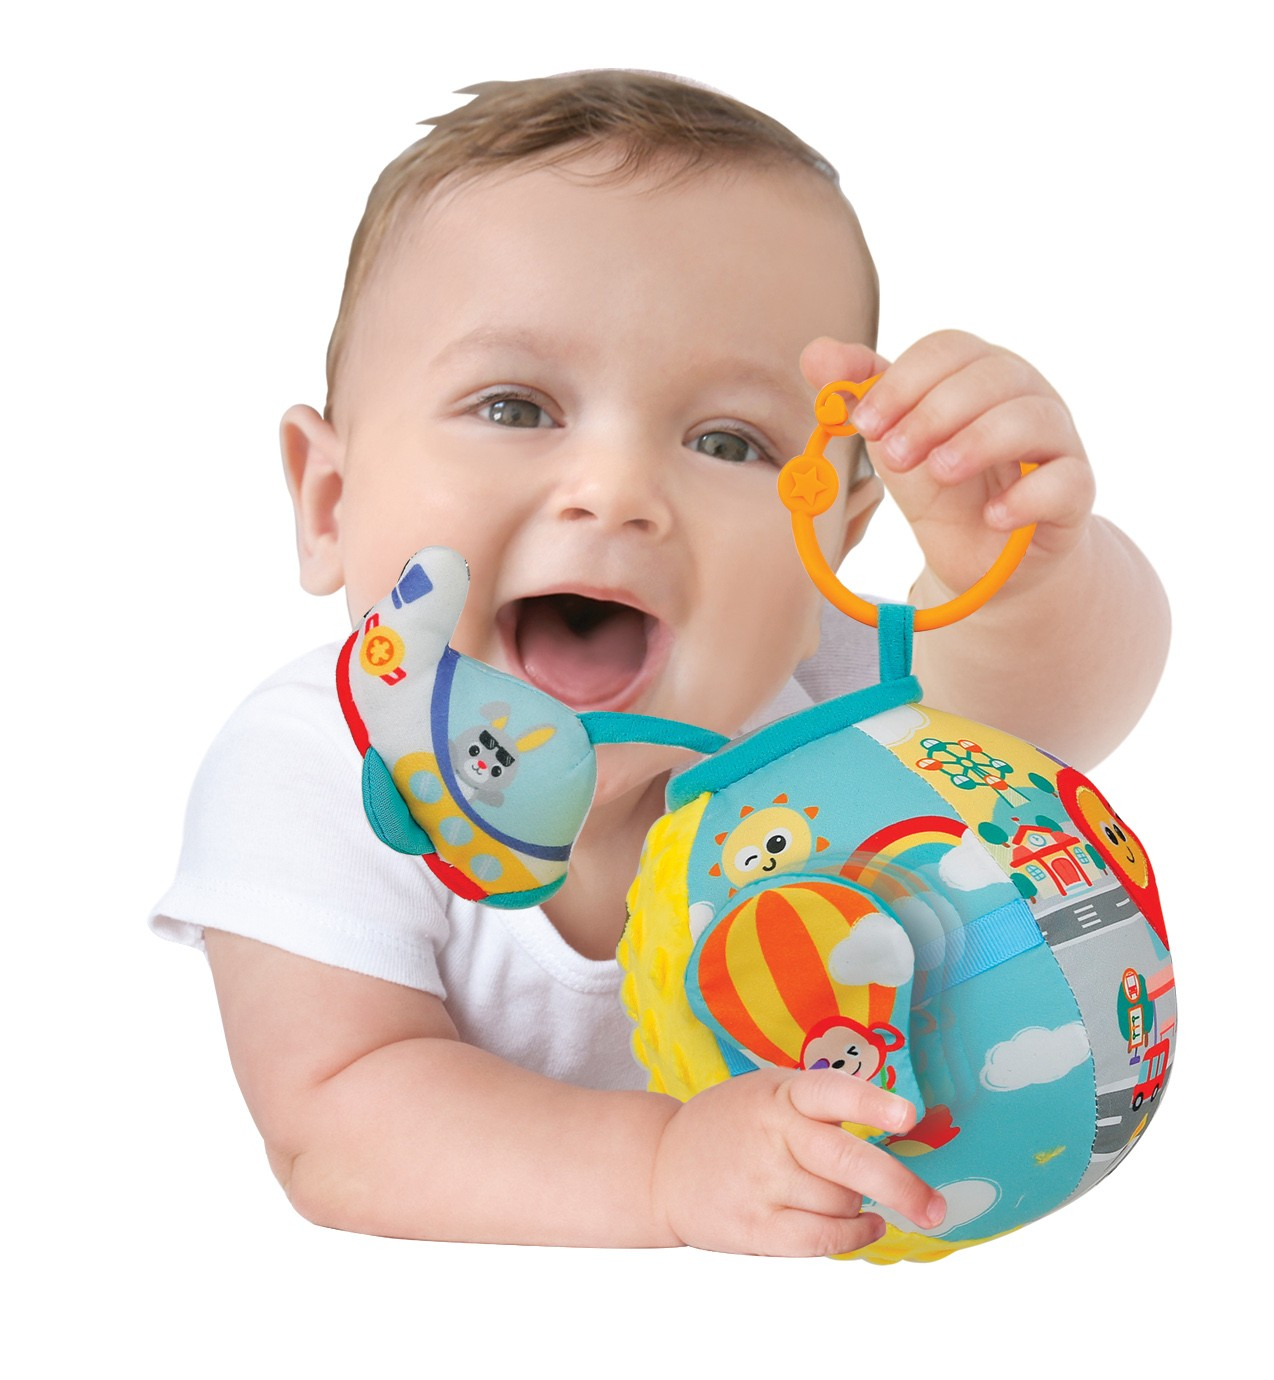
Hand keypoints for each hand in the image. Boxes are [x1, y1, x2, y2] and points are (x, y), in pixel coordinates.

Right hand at [651, 1067, 945, 1256]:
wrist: (663, 1167)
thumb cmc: (731, 1125)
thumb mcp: (766, 1092)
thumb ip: (817, 1104)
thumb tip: (896, 1124)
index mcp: (779, 1094)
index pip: (831, 1091)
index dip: (872, 1101)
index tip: (908, 1114)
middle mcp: (772, 1135)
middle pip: (848, 1161)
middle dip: (900, 1186)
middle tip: (935, 1206)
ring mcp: (762, 1183)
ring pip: (841, 1202)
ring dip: (862, 1204)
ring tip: (856, 1197)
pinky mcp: (755, 1227)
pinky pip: (823, 1239)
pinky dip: (854, 1235)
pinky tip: (867, 1225)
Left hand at [801, 332, 1095, 599]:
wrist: (986, 559)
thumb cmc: (945, 489)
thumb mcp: (894, 443)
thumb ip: (859, 398)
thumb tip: (816, 354)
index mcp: (978, 373)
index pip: (947, 350)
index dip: (902, 381)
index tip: (864, 423)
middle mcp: (1025, 396)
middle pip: (990, 374)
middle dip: (933, 411)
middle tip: (893, 454)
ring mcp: (1056, 442)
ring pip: (1033, 417)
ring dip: (978, 441)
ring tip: (939, 472)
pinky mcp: (1075, 493)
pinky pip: (1066, 481)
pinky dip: (1028, 495)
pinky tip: (993, 515)